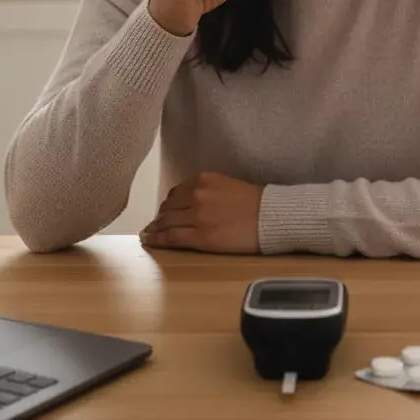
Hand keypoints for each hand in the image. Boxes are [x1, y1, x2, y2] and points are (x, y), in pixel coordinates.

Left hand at [139, 171, 262, 254]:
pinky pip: (172, 238)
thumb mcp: (229, 185)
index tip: (166, 211)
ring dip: (155, 228)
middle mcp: (197, 195)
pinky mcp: (200, 237)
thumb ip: (209, 191)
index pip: (177, 192)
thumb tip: (195, 202)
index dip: (169, 204)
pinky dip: (157, 239)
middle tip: (154, 224)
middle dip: (160, 217)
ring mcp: (197, 216)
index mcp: (204, 179)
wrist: (272, 216)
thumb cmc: (257, 202)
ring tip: (147, 233)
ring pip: (167, 222)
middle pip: (169, 207)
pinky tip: (149, 240)